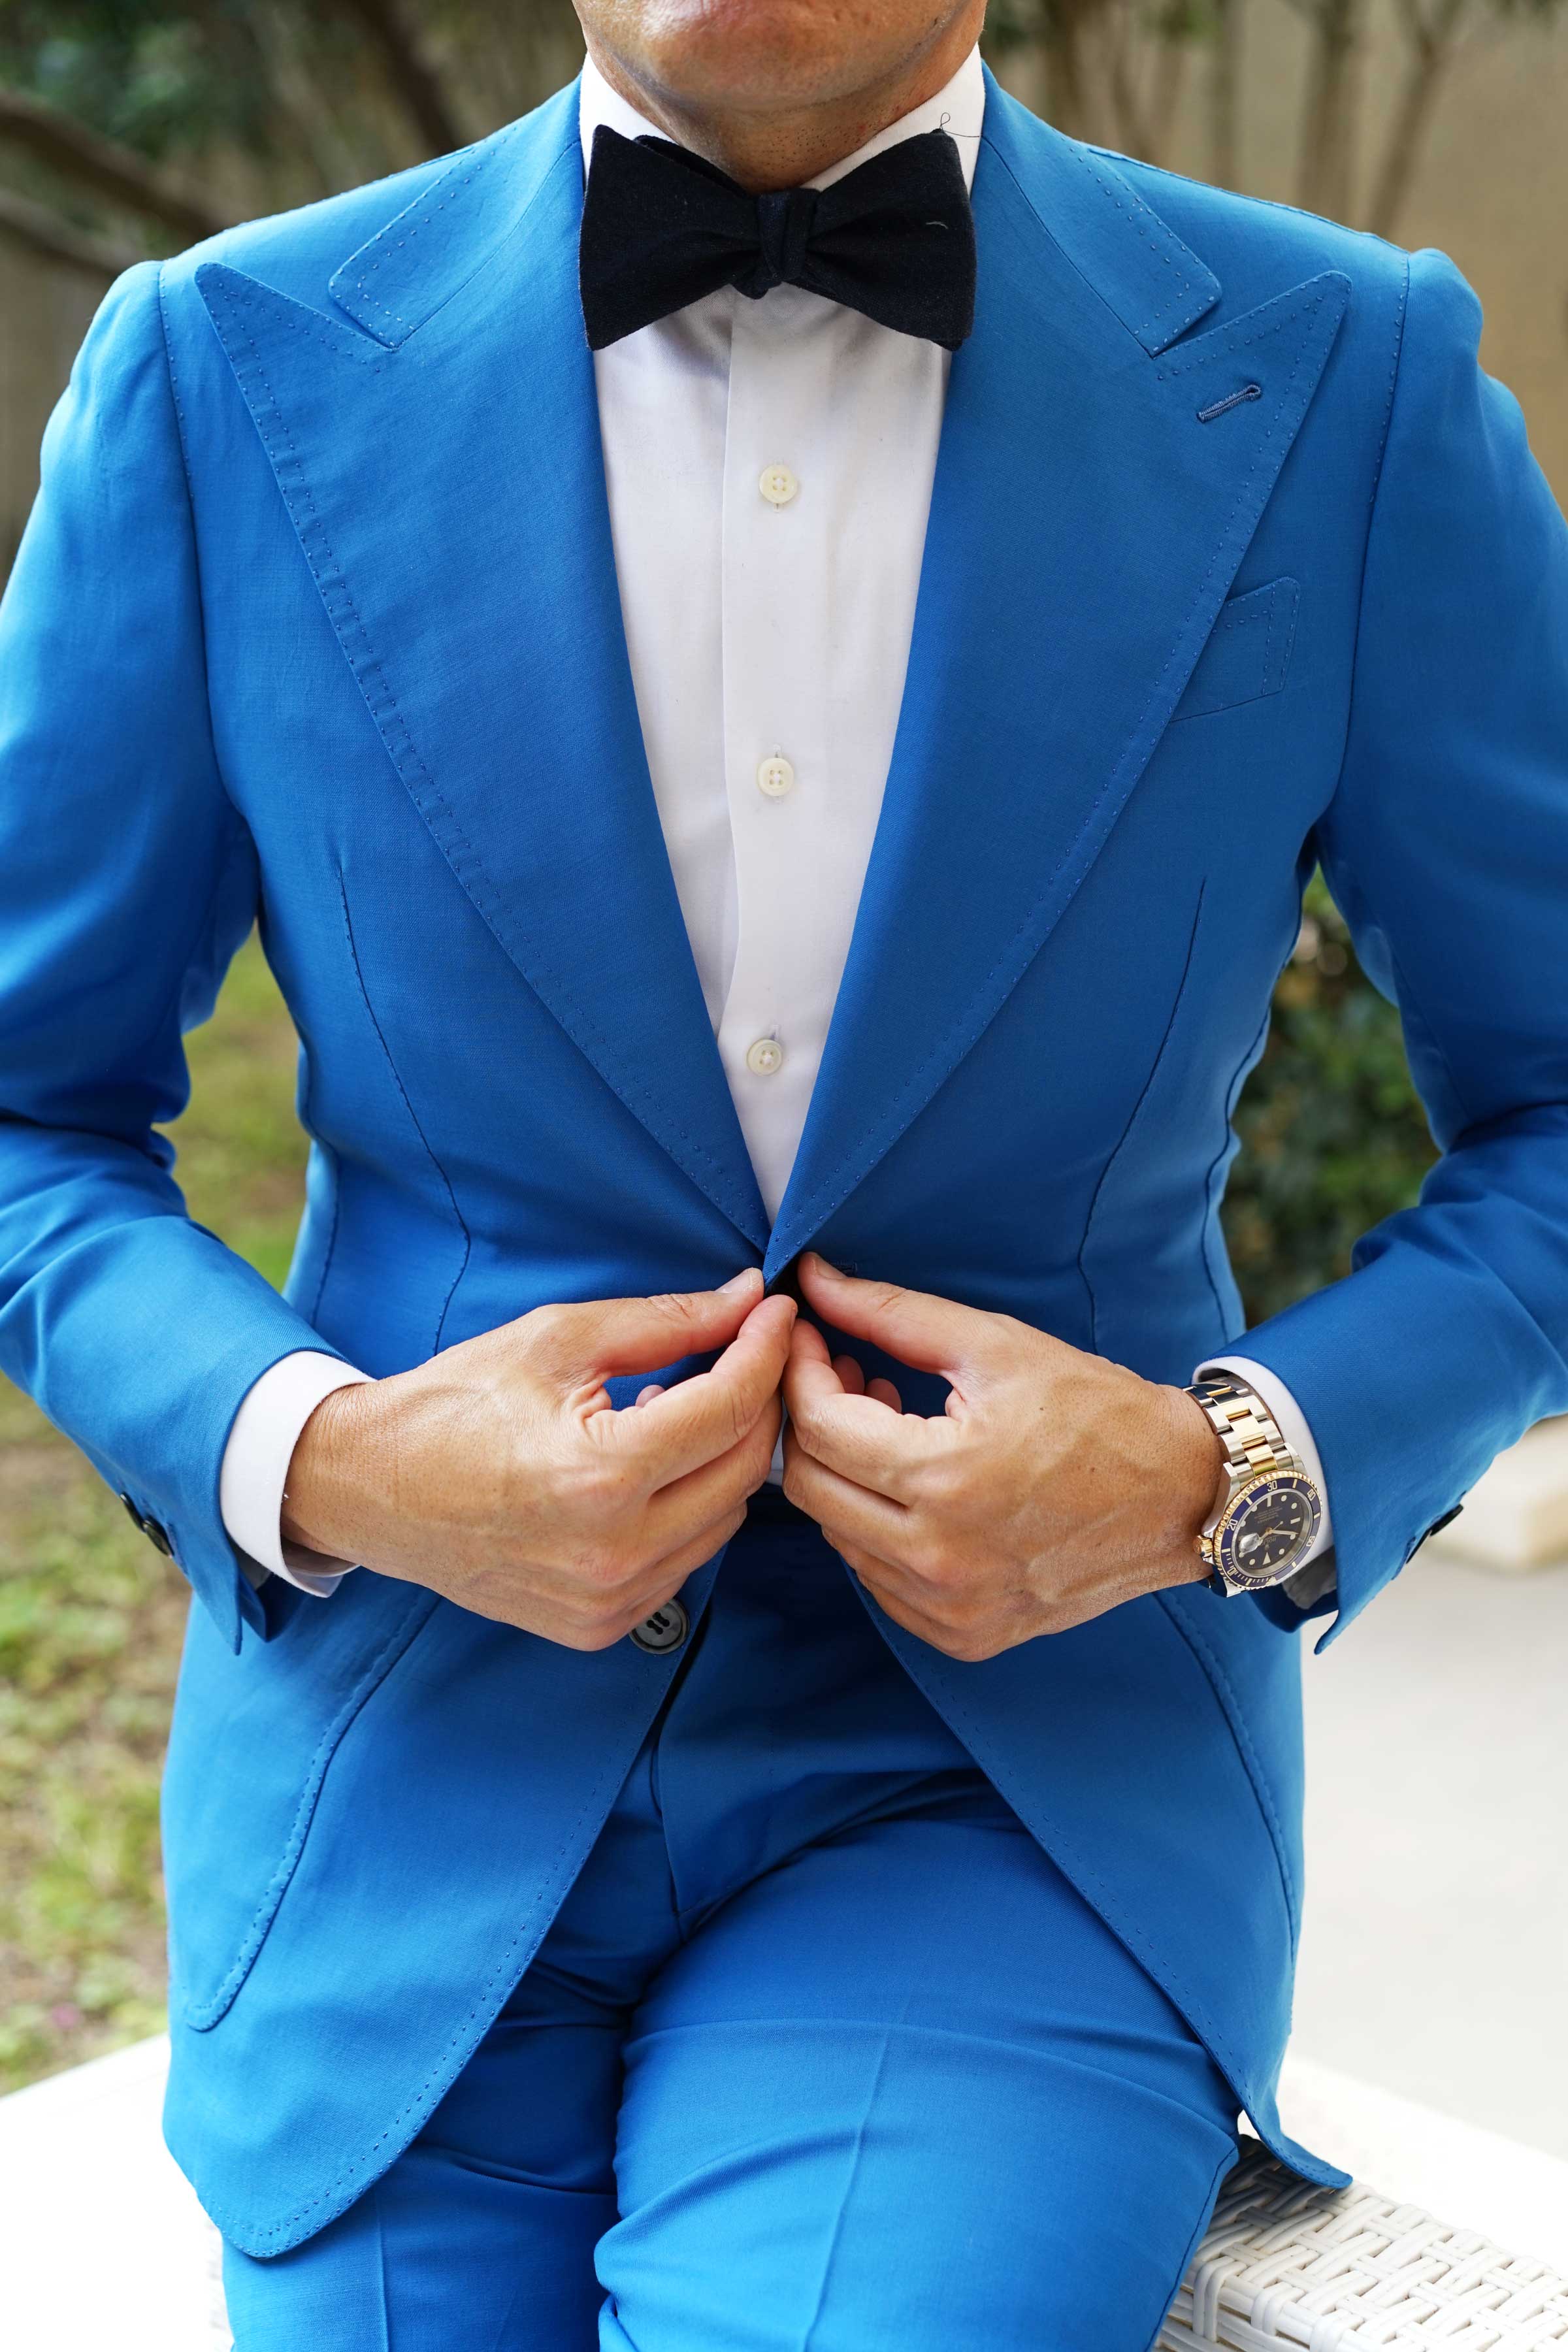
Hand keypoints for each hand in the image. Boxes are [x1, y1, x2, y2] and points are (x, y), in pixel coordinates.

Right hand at [281, 1270, 793, 1647]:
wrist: (372, 1489)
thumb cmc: (454, 1404)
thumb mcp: (558, 1340)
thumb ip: (665, 1322)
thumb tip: (746, 1299)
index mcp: (602, 1475)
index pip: (730, 1407)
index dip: (765, 1349)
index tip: (775, 1311)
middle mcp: (615, 1551)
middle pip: (746, 1469)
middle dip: (758, 1401)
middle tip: (746, 1352)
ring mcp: (609, 1599)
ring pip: (726, 1519)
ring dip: (723, 1459)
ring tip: (679, 1409)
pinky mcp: (600, 1626)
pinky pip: (686, 1560)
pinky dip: (688, 1509)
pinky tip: (648, 1468)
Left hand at [782, 1256, 1221, 1660]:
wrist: (1181, 1493)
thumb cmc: (1095, 1409)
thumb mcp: (994, 1346)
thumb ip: (890, 1313)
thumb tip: (813, 1278)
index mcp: (945, 1481)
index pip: (819, 1428)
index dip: (801, 1372)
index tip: (812, 1337)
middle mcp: (940, 1560)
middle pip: (810, 1488)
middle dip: (812, 1423)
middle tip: (847, 1378)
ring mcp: (952, 1608)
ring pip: (839, 1537)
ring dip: (846, 1476)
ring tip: (891, 1425)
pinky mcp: (966, 1635)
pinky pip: (879, 1582)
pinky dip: (878, 1530)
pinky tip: (915, 1487)